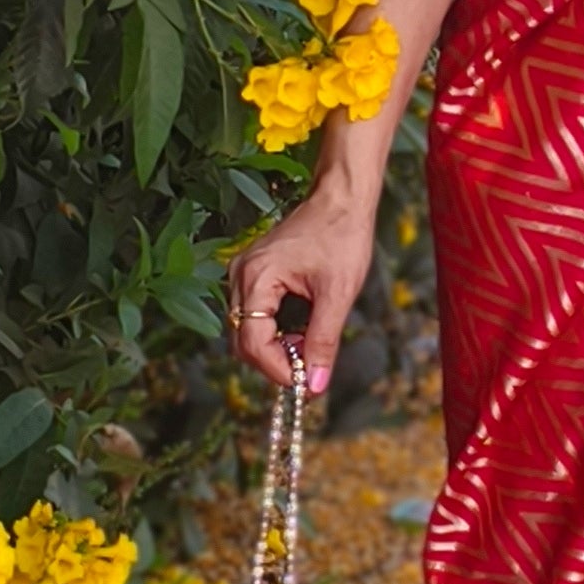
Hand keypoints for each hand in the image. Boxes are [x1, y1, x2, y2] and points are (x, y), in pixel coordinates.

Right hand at [227, 185, 375, 392]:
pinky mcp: (253, 272)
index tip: (303, 384)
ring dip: (274, 347)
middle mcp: (241, 275)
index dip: (277, 370)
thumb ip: (323, 342)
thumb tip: (314, 384)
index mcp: (257, 278)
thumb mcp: (338, 294)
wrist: (341, 198)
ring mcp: (243, 272)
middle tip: (308, 368)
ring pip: (246, 329)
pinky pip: (253, 314)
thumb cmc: (341, 235)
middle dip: (274, 361)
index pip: (253, 343)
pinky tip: (299, 330)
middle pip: (243, 340)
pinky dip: (273, 331)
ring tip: (308, 346)